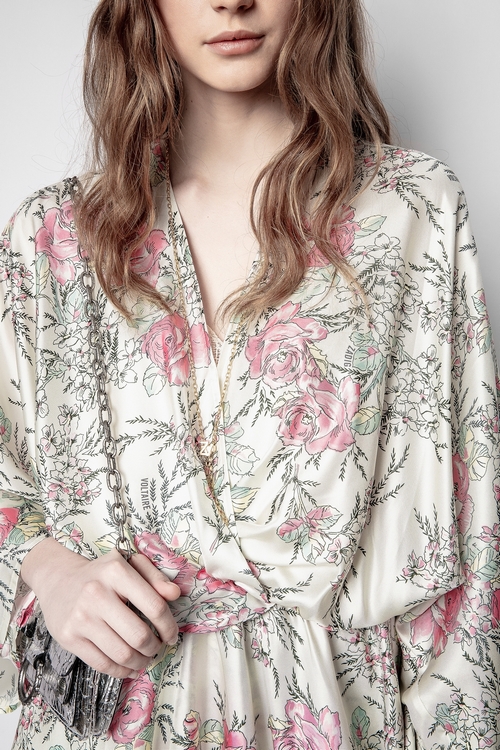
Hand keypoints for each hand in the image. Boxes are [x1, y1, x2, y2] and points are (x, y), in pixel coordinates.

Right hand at [21, 538, 180, 678]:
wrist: (58, 581)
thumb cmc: (101, 574)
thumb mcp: (129, 565)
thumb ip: (155, 577)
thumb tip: (175, 593)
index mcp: (116, 571)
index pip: (154, 606)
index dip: (169, 626)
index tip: (171, 635)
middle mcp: (97, 593)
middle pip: (139, 635)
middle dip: (155, 647)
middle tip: (157, 647)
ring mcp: (81, 617)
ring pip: (122, 654)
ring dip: (141, 662)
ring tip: (145, 658)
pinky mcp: (69, 637)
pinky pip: (102, 664)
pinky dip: (121, 671)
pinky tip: (130, 668)